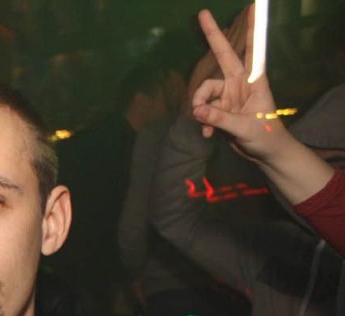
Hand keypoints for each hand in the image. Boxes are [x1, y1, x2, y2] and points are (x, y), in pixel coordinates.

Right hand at [190, 5, 287, 160]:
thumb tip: (196, 110)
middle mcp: (239, 84)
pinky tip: (209, 134)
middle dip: (213, 36)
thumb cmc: (266, 136)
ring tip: (208, 127)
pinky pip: (204, 110)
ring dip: (202, 109)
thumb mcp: (244, 127)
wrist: (267, 154)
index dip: (251, 30)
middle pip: (223, 56)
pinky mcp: (221, 110)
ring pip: (205, 92)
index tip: (251, 6)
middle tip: (202, 14)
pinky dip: (204, 122)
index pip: (251, 51)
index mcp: (253, 81)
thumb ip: (219, 117)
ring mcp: (229, 96)